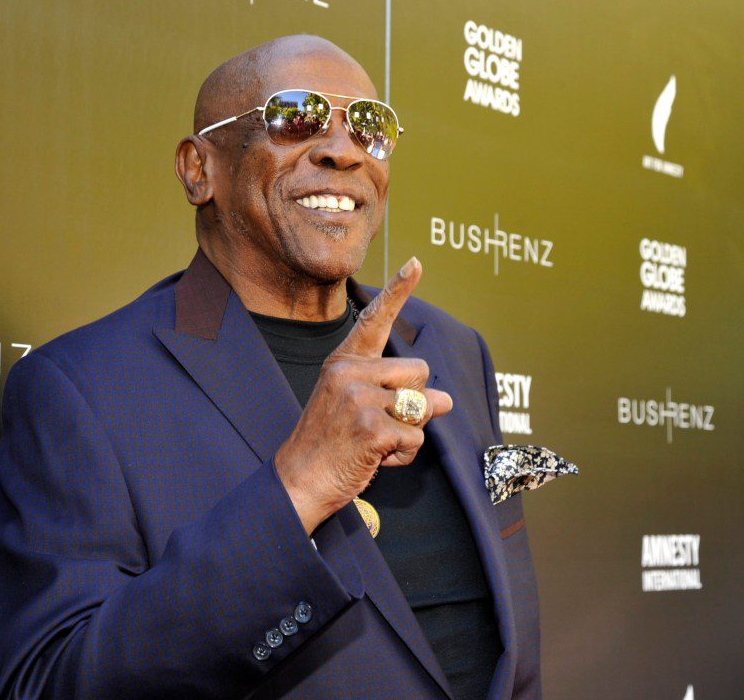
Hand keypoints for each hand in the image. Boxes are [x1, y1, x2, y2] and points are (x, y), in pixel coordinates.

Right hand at [273, 256, 454, 535]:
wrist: (299, 481)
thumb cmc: (330, 446)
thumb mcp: (354, 407)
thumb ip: (395, 394)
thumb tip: (445, 400)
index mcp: (343, 362)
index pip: (373, 320)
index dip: (398, 290)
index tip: (416, 263)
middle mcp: (349, 372)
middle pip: (420, 372)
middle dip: (414, 402)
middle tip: (380, 424)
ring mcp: (358, 398)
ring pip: (423, 406)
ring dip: (411, 432)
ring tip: (376, 444)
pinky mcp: (371, 426)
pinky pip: (416, 438)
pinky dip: (403, 455)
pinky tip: (375, 460)